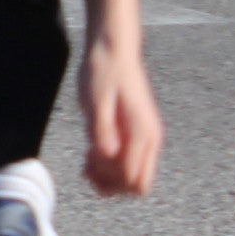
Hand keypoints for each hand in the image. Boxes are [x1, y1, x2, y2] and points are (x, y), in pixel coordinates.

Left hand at [78, 30, 160, 198]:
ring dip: (108, 177)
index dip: (108, 178)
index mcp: (142, 133)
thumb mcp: (95, 101)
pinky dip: (109, 167)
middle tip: (85, 163)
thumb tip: (107, 156)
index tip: (89, 158)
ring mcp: (144, 139)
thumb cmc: (103, 73)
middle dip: (110, 183)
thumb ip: (101, 130)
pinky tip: (91, 153)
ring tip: (86, 159)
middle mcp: (149, 140)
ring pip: (132, 179)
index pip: (133, 179)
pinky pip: (128, 165)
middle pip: (136, 185)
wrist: (113, 50)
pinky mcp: (136, 136)